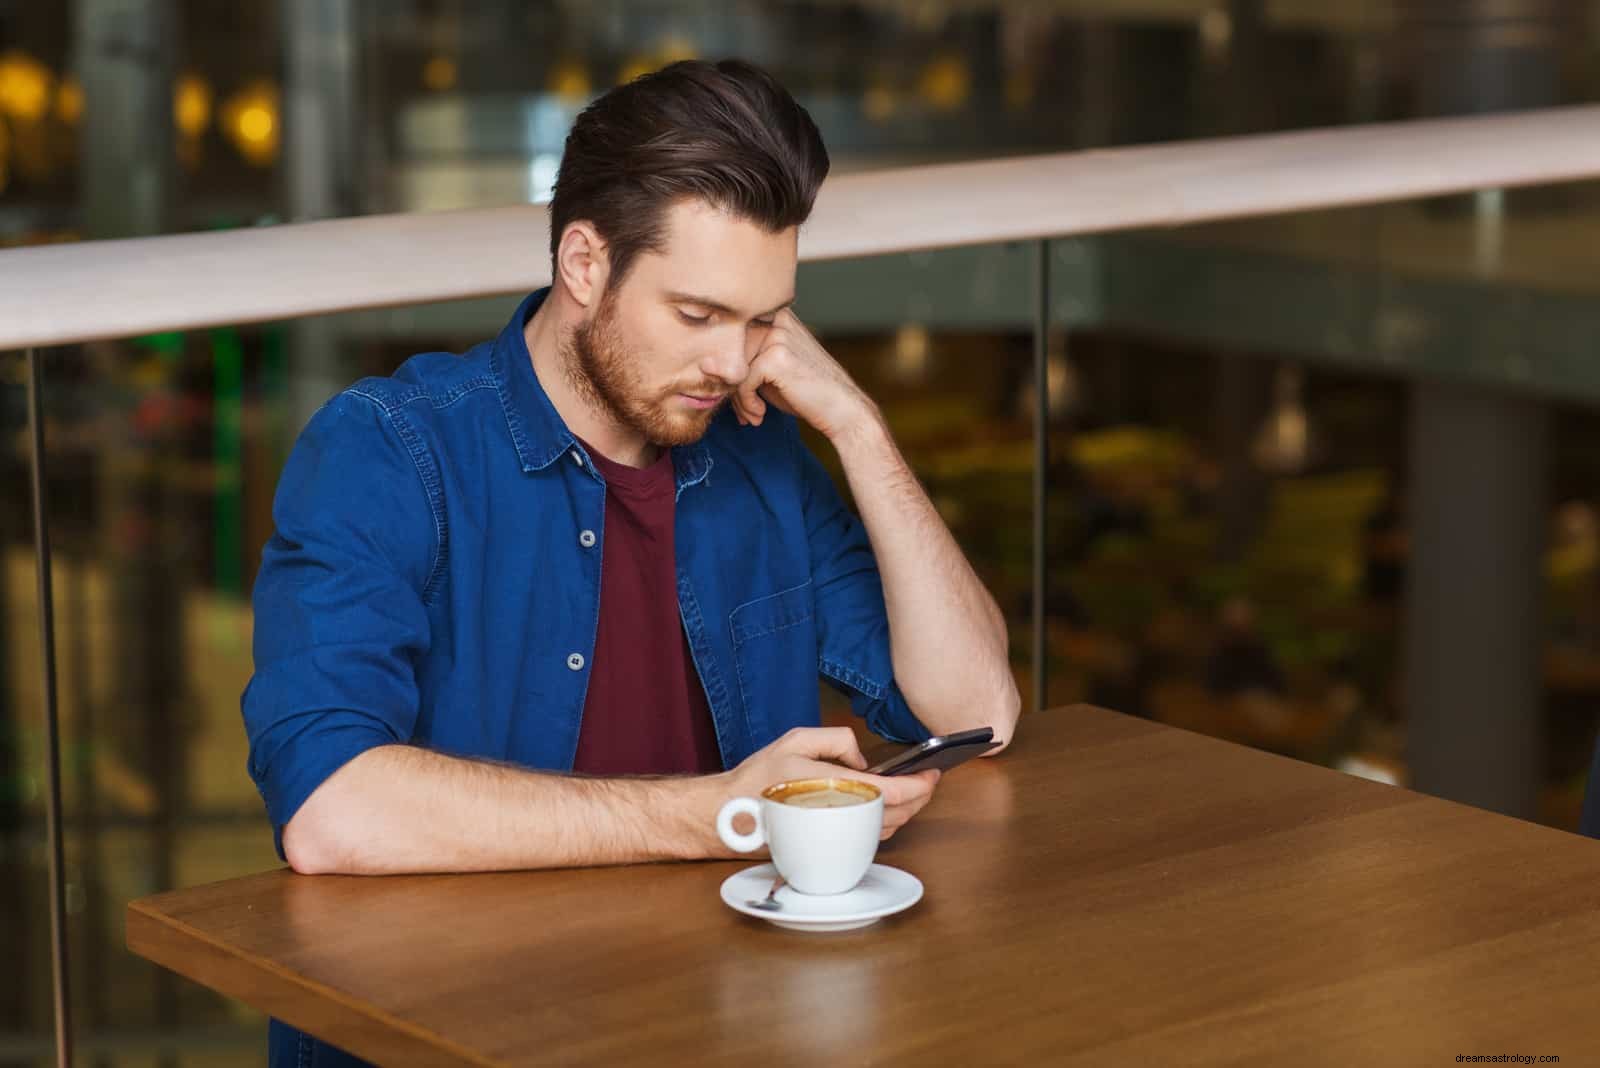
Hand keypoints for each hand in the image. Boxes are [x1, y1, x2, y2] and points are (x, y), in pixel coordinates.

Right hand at [712, 727, 940, 852]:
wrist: (728, 815)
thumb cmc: (758, 778)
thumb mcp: (796, 739)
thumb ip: (836, 740)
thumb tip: (862, 759)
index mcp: (835, 789)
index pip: (892, 793)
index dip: (920, 785)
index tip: (932, 774)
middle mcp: (839, 817)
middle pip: (897, 815)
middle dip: (920, 798)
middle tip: (928, 780)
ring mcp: (835, 836)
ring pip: (886, 829)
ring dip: (906, 812)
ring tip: (914, 791)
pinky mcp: (829, 846)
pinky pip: (868, 836)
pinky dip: (886, 823)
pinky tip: (887, 808)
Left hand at [732, 309, 879, 441]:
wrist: (842, 410)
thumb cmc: (805, 392)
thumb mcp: (768, 372)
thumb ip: (741, 363)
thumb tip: (702, 364)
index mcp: (775, 316)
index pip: (731, 337)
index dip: (729, 370)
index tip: (739, 396)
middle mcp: (776, 319)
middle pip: (730, 351)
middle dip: (730, 386)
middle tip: (744, 411)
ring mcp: (777, 335)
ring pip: (733, 366)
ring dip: (736, 397)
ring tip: (752, 414)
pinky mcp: (776, 356)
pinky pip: (742, 381)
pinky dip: (746, 403)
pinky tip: (760, 416)